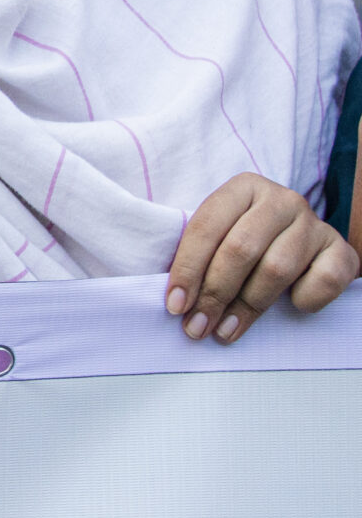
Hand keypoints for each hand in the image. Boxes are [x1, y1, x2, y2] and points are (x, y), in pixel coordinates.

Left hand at [165, 171, 358, 342]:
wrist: (301, 240)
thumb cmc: (249, 240)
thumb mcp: (222, 234)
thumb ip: (201, 256)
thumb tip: (176, 302)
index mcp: (244, 187)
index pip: (206, 227)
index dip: (187, 269)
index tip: (175, 306)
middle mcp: (281, 200)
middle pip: (240, 249)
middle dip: (214, 293)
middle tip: (198, 326)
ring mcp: (314, 224)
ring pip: (277, 269)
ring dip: (248, 307)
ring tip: (226, 330)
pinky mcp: (341, 250)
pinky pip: (324, 280)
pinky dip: (305, 298)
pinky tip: (291, 306)